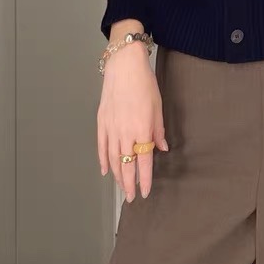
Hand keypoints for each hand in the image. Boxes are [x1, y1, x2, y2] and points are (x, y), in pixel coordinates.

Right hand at [97, 44, 168, 201]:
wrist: (124, 66)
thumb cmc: (144, 84)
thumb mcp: (158, 107)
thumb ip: (158, 131)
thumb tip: (161, 148)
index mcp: (142, 130)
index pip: (143, 162)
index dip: (145, 179)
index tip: (145, 192)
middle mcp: (125, 133)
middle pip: (126, 165)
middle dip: (129, 184)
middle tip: (131, 198)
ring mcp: (110, 129)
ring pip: (113, 159)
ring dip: (117, 176)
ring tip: (121, 188)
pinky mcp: (101, 122)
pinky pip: (101, 147)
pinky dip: (103, 160)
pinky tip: (105, 170)